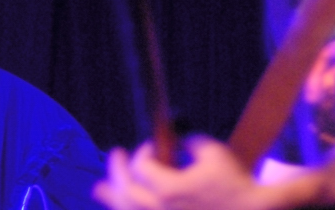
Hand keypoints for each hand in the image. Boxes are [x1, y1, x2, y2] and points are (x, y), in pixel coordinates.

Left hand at [94, 136, 263, 209]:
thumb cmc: (235, 184)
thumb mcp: (215, 153)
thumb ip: (191, 139)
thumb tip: (178, 132)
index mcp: (169, 189)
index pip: (141, 166)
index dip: (143, 151)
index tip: (151, 145)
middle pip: (126, 191)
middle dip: (116, 171)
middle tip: (114, 155)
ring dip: (113, 198)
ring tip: (100, 189)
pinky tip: (124, 206)